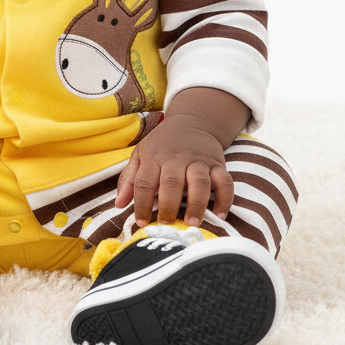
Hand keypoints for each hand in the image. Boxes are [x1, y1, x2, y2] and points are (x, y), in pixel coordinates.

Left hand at [115, 87, 248, 228]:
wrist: (193, 121)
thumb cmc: (162, 144)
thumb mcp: (141, 154)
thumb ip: (128, 179)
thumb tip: (119, 205)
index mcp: (154, 158)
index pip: (145, 182)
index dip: (141, 203)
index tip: (142, 222)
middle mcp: (177, 159)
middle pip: (172, 182)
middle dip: (168, 205)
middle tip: (166, 223)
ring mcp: (199, 162)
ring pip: (200, 182)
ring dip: (196, 203)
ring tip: (192, 222)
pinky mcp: (218, 165)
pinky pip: (225, 182)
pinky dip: (225, 199)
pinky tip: (219, 215)